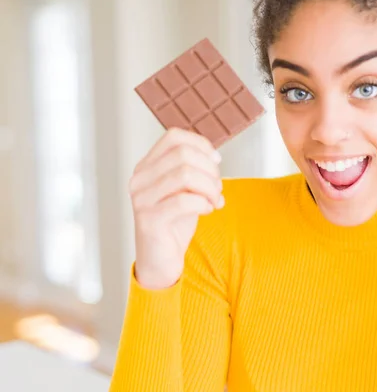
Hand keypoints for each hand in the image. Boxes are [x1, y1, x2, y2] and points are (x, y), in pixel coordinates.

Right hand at [128, 128, 223, 288]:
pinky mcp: (150, 219)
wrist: (160, 260)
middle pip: (183, 154)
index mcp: (146, 167)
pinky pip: (184, 201)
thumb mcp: (184, 190)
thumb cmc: (174, 223)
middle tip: (217, 187)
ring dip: (210, 187)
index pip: (173, 137)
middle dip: (210, 169)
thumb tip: (214, 157)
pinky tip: (207, 210)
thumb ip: (193, 171)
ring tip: (214, 200)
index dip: (201, 144)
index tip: (216, 161)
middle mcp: (139, 179)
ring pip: (185, 174)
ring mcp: (141, 199)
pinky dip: (204, 203)